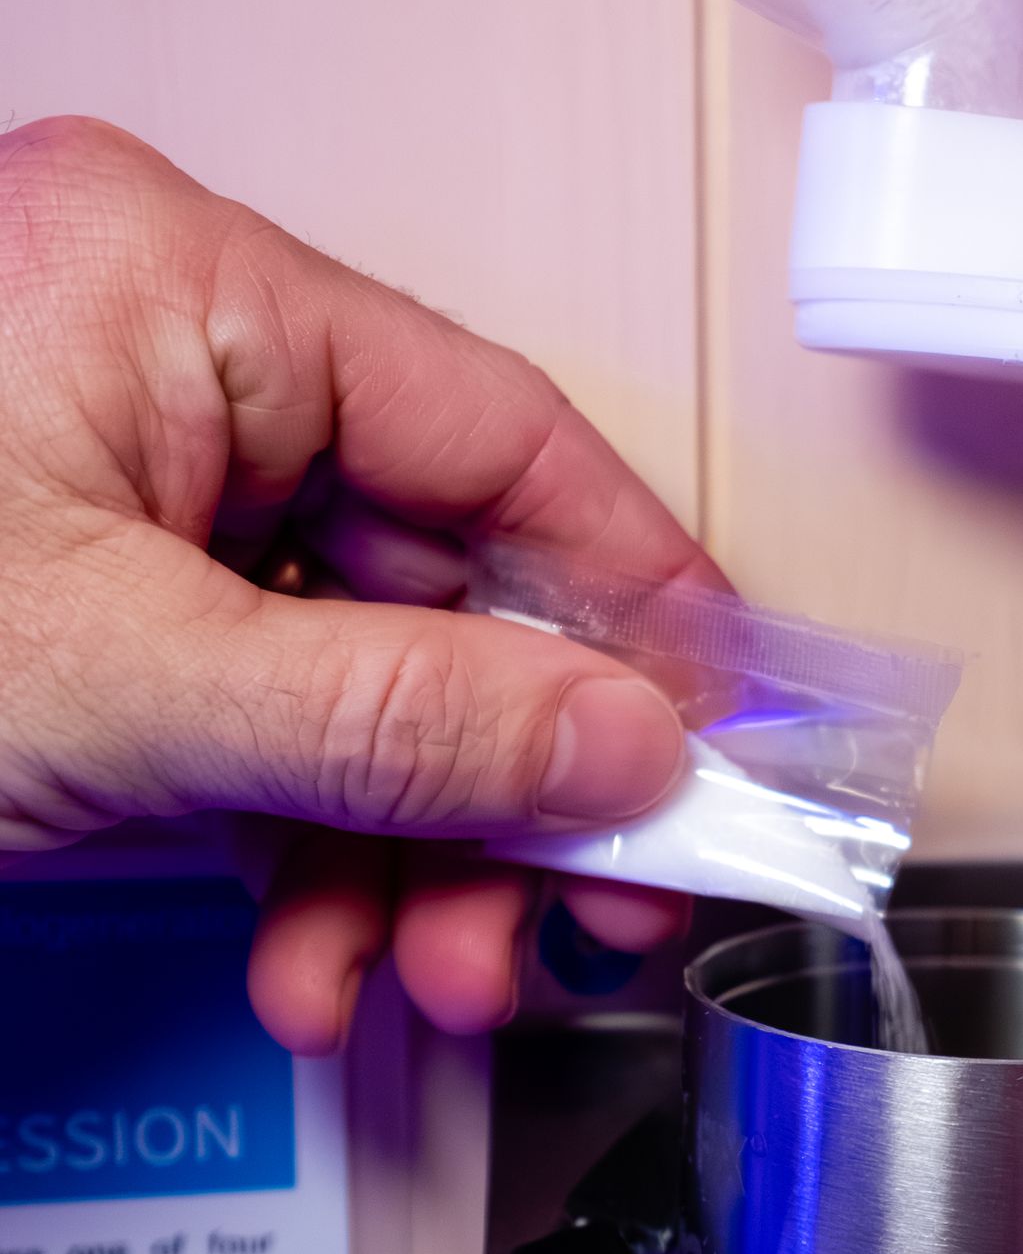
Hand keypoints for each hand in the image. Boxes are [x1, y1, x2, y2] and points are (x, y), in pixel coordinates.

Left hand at [0, 116, 717, 1050]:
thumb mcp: (126, 694)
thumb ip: (408, 719)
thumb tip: (631, 740)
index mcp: (173, 278)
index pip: (494, 428)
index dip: (632, 597)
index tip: (719, 739)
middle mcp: (156, 349)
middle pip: (434, 569)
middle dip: (497, 780)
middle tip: (562, 920)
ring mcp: (108, 470)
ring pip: (354, 662)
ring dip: (400, 846)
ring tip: (406, 975)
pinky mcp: (71, 582)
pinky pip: (254, 703)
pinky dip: (298, 843)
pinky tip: (307, 955)